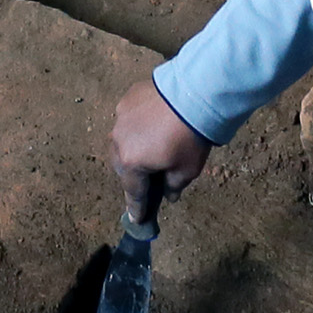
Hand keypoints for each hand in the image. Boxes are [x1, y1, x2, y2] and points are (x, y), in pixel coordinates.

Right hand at [111, 77, 213, 197]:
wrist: (194, 93)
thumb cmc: (190, 138)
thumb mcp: (187, 170)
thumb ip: (173, 186)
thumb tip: (169, 195)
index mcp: (131, 163)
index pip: (133, 192)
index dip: (137, 208)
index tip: (137, 219)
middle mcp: (119, 141)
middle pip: (123, 166)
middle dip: (133, 176)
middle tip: (145, 182)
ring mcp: (121, 117)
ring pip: (122, 141)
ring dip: (133, 149)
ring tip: (147, 150)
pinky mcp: (128, 98)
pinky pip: (128, 119)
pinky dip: (137, 126)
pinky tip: (150, 125)